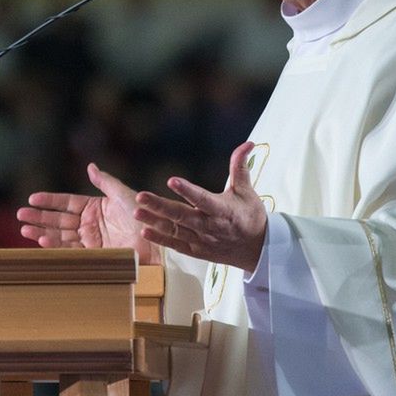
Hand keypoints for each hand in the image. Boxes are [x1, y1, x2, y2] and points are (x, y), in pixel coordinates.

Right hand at [16, 163, 160, 263]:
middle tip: (20, 215)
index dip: (49, 201)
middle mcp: (90, 223)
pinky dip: (56, 246)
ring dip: (42, 232)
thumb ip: (105, 182)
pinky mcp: (94, 254)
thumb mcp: (122, 194)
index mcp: (95, 206)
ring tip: (24, 229)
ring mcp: (91, 239)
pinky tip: (41, 241)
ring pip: (61, 235)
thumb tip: (90, 166)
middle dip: (39, 217)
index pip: (66, 203)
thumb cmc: (142, 214)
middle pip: (59, 219)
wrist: (155, 238)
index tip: (32, 199)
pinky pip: (71, 249)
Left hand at [133, 141, 267, 271]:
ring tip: (137, 211)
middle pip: (182, 216)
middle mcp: (211, 227)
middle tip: (140, 196)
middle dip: (160, 206)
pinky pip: (177, 245)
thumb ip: (240, 167)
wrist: (258, 249)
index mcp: (223, 210)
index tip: (172, 180)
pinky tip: (145, 231)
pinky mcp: (197, 251)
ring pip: (176, 231)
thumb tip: (248, 144)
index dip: (188, 190)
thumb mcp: (247, 191)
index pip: (203, 199)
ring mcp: (203, 240)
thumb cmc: (251, 216)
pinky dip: (161, 239)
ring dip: (155, 222)